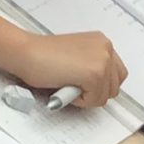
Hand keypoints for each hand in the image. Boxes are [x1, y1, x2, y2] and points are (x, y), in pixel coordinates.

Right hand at [0, 17, 128, 108]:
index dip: (100, 84)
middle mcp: (105, 48)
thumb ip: (92, 65)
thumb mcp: (77, 56)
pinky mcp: (94, 74)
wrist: (26, 52)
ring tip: (68, 84)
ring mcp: (102, 61)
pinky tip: (66, 86)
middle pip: (114, 86)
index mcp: (101, 42)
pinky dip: (80, 100)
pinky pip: (95, 100)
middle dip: (95, 92)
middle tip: (74, 86)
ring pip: (105, 95)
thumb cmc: (43, 55)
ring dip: (87, 96)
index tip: (85, 84)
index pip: (116, 73)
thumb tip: (101, 86)